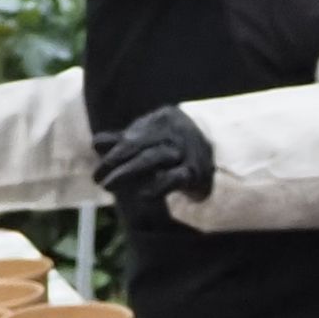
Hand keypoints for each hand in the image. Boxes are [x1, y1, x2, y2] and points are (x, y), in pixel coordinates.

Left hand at [93, 105, 215, 223]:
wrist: (223, 148)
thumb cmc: (178, 143)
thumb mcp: (151, 137)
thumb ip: (124, 141)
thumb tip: (96, 143)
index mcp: (161, 122)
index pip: (132, 138)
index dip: (113, 153)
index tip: (98, 170)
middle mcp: (173, 134)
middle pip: (139, 147)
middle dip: (116, 163)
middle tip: (98, 179)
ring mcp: (186, 152)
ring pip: (153, 159)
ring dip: (129, 172)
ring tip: (109, 186)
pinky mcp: (196, 173)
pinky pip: (176, 178)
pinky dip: (158, 186)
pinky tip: (143, 195)